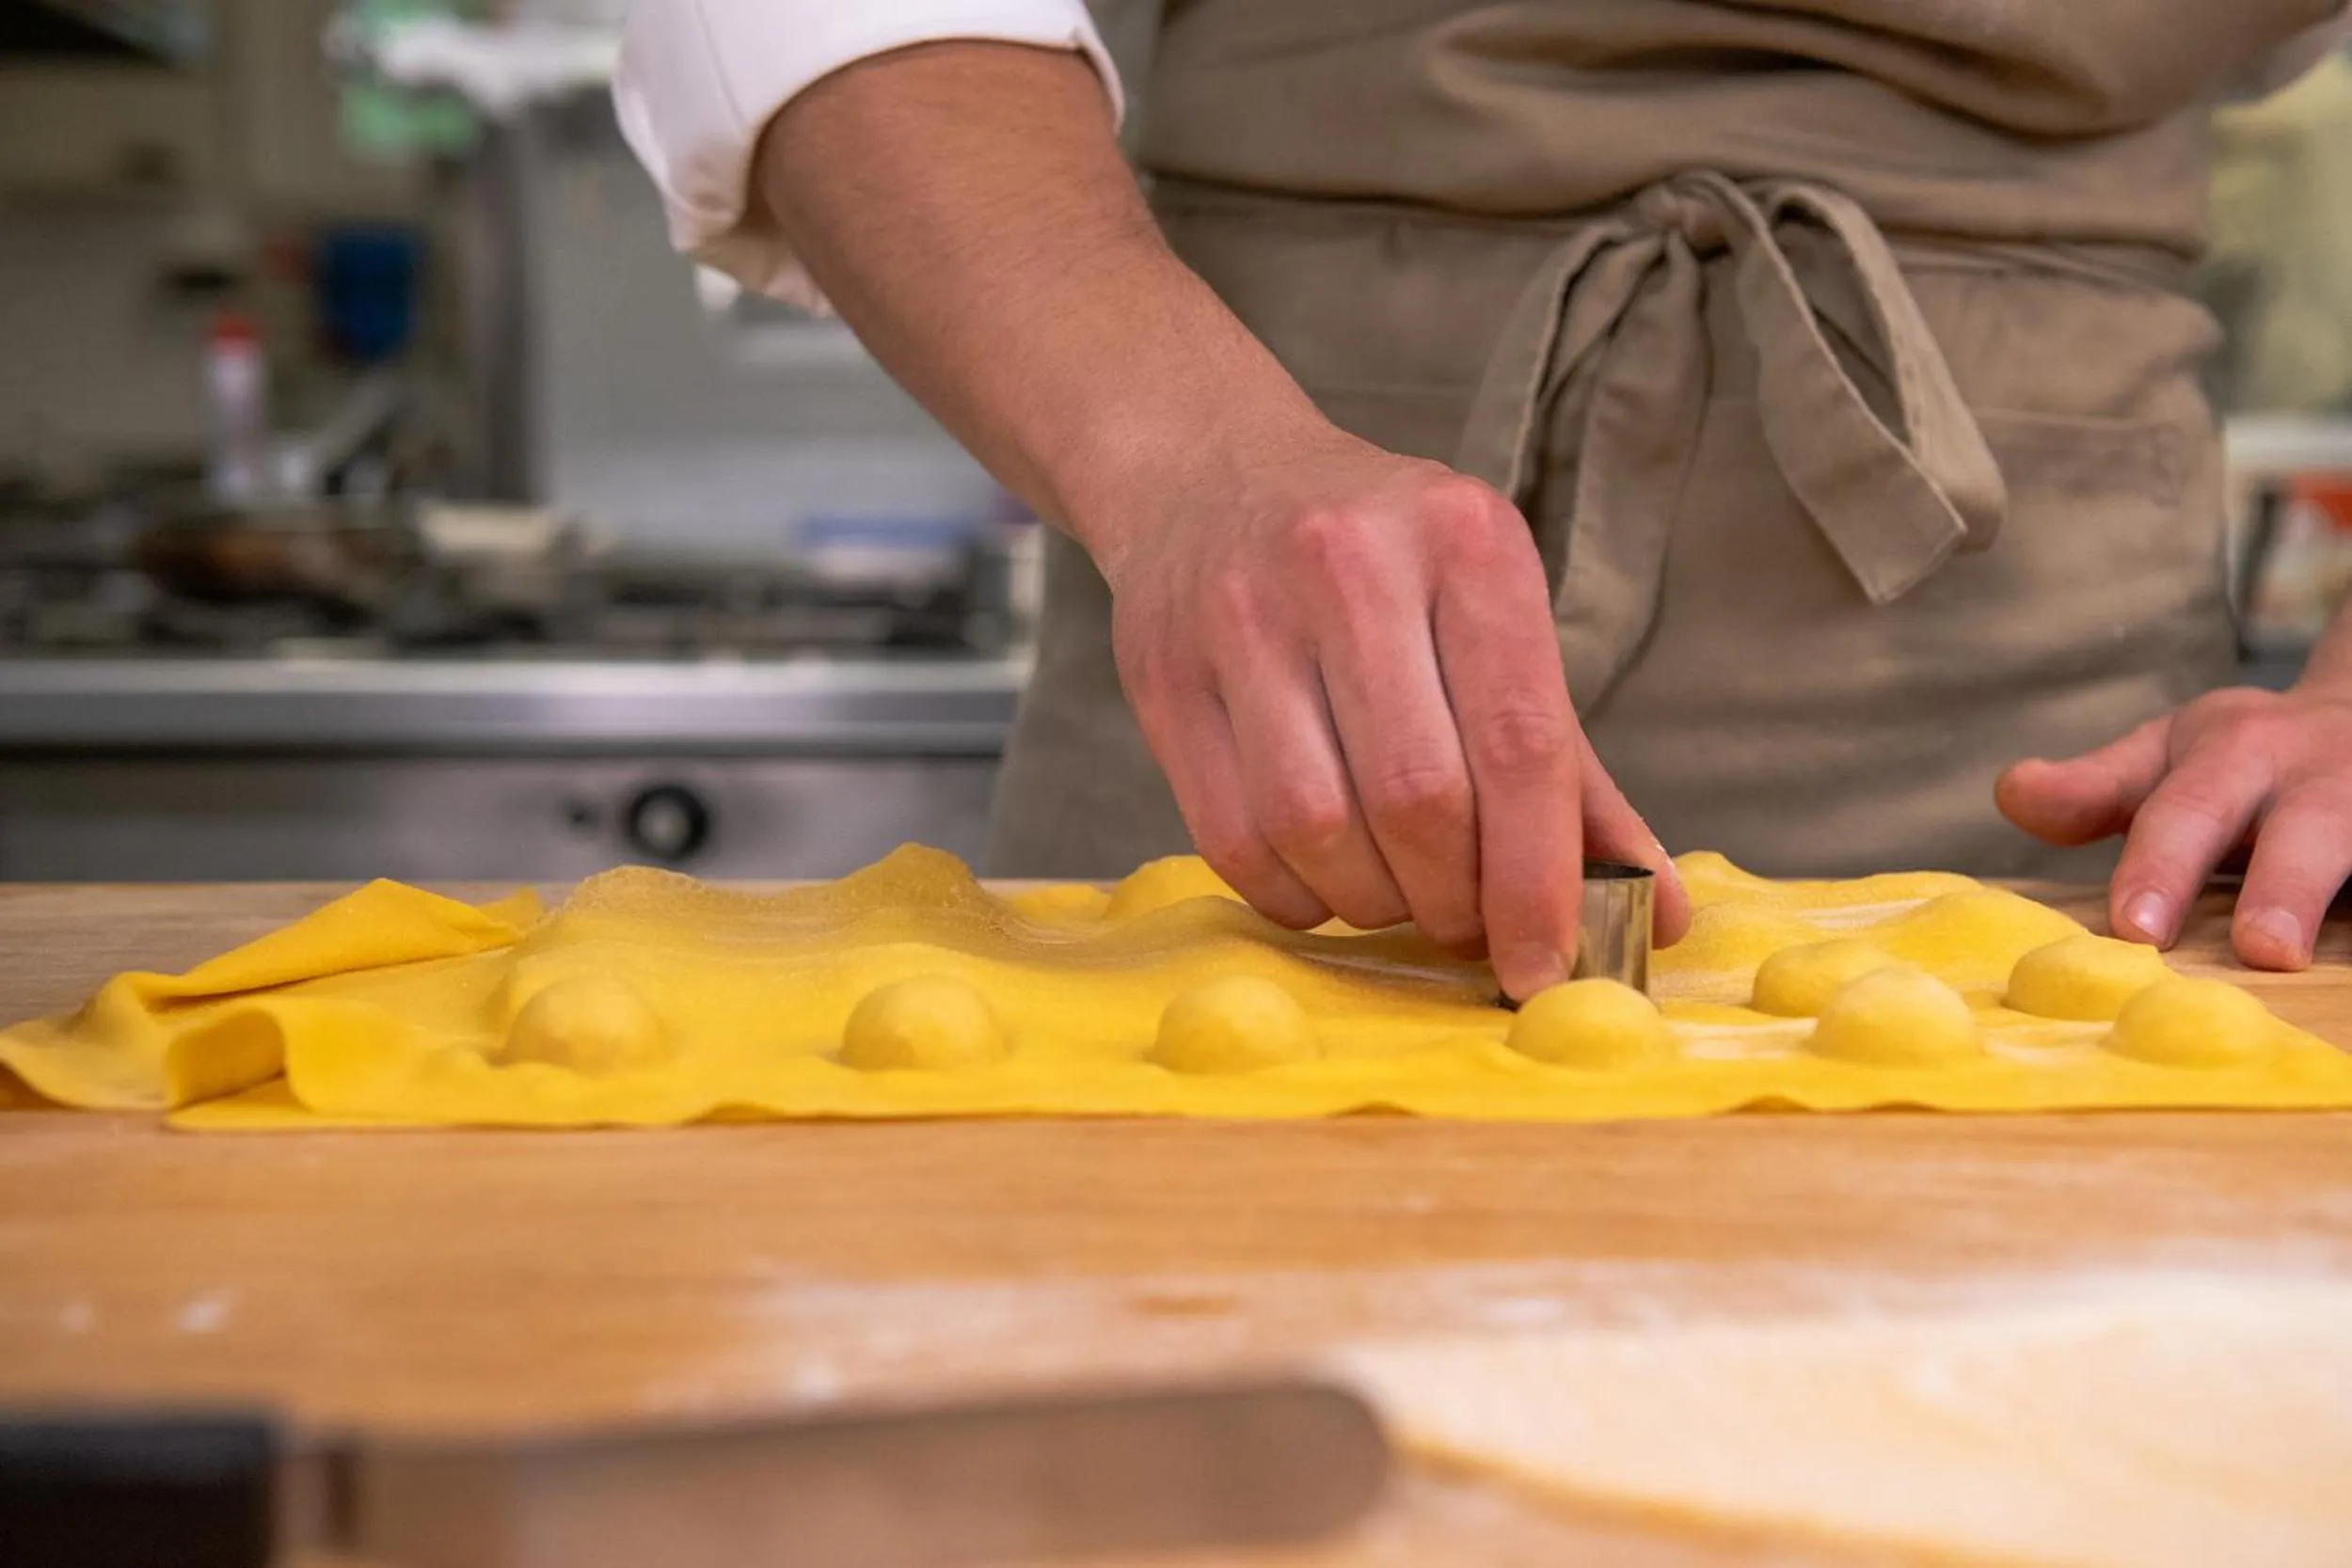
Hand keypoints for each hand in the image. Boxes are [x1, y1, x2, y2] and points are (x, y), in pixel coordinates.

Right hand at [1090, 420, 1689, 999]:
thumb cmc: (1382, 566)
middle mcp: (1349, 565)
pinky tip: (1323, 880)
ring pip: (1320, 829)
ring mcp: (1242, 616)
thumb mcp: (1491, 619)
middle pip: (1418, 799)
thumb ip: (1571, 771)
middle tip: (1468, 924)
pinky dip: (1295, 895)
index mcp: (1466, 542)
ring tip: (1398, 892)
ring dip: (1374, 902)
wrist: (1212, 476)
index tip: (1546, 965)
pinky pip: (1235, 840)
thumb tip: (1655, 913)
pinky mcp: (1163, 674)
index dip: (1539, 879)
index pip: (1520, 743)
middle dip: (1455, 900)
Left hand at [1996, 685, 2351, 968]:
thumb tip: (2012, 792)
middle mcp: (2319, 774)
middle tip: (2264, 949)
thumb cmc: (2245, 761)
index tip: (2136, 928)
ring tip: (2313, 953)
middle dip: (2285, 884)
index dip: (2161, 867)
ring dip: (2339, 891)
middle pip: (2307, 829)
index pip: (2185, 811)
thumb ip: (2094, 789)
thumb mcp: (2169, 757)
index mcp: (2235, 752)